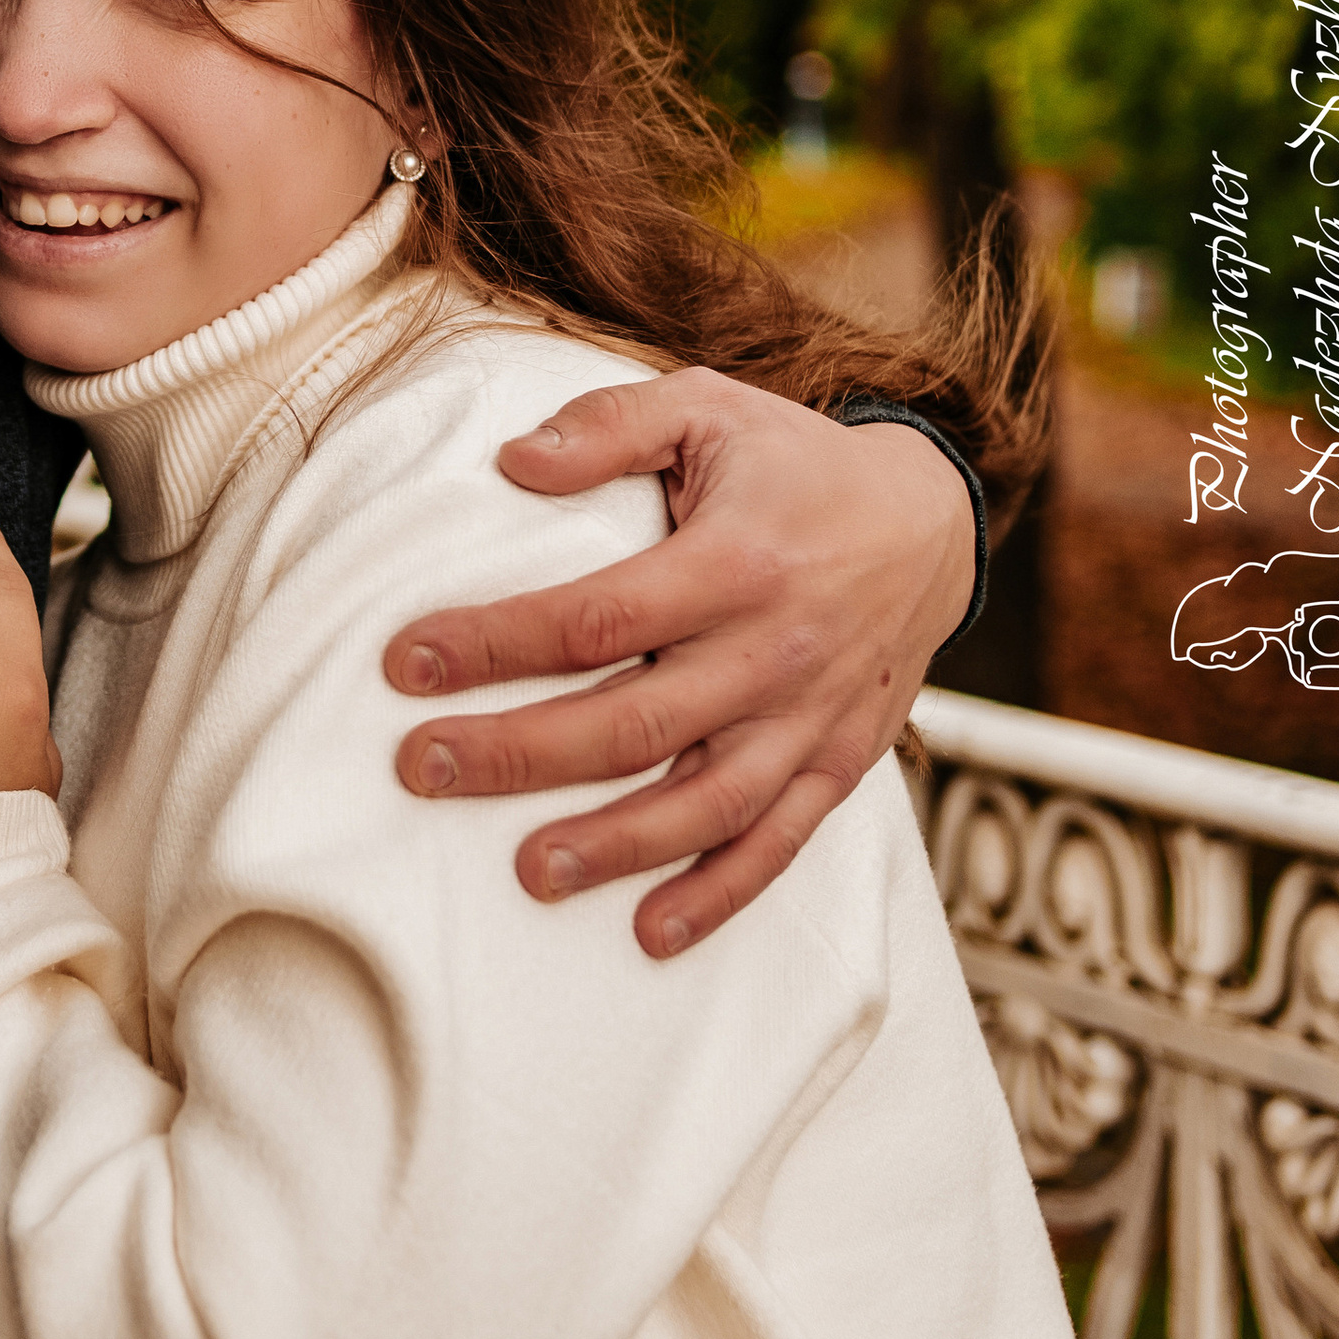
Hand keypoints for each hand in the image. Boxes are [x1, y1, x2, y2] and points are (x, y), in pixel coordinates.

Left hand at [386, 375, 973, 956]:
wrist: (931, 522)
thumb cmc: (794, 464)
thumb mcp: (709, 406)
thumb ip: (610, 425)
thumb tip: (513, 461)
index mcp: (735, 561)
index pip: (597, 617)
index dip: (497, 642)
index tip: (407, 662)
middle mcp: (775, 650)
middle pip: (633, 722)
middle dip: (519, 753)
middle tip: (424, 769)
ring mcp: (810, 717)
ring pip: (705, 801)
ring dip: (615, 846)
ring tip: (528, 872)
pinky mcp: (838, 762)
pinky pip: (779, 842)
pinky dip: (719, 894)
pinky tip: (651, 932)